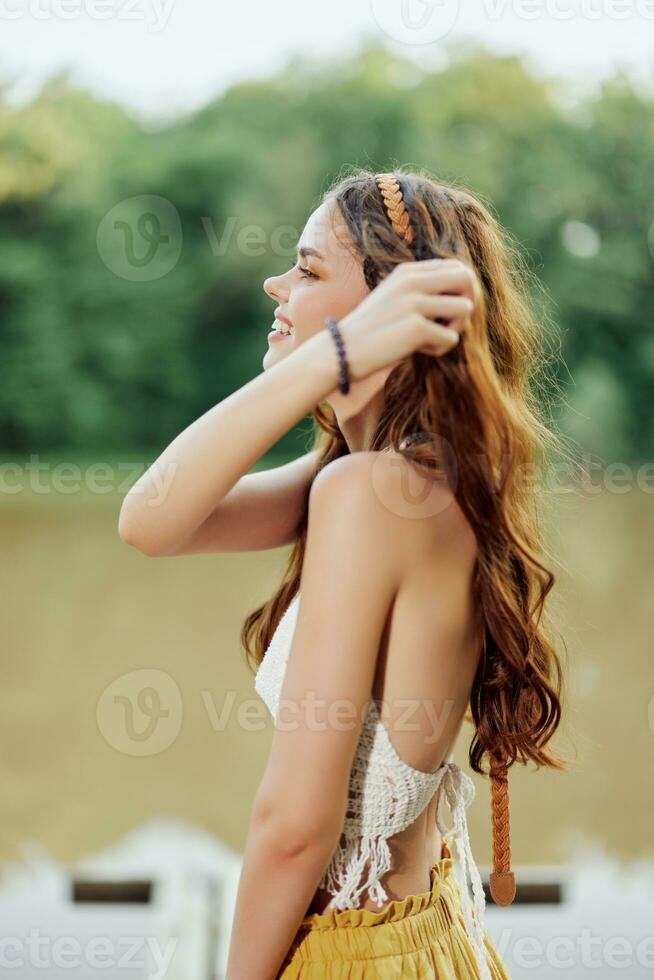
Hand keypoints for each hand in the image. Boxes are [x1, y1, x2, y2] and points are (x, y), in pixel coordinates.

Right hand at [337, 258, 478, 381]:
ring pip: (465, 308)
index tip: (450, 308)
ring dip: (457, 327)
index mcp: (407, 271)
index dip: (462, 288)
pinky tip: (420, 350)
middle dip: (468, 301)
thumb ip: (421, 289)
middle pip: (466, 278)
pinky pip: (452, 338)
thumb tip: (461, 295)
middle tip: (452, 322)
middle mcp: (412, 281)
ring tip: (435, 337)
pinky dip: (440, 349)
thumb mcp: (394, 297)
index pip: (455, 265)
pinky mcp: (416, 328)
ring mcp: (414, 303)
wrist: (343, 350)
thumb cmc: (371, 329)